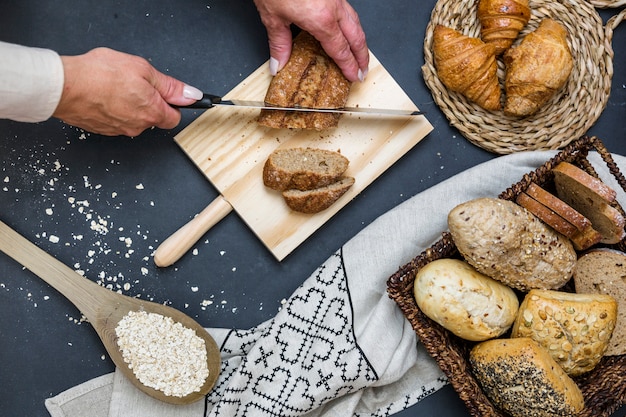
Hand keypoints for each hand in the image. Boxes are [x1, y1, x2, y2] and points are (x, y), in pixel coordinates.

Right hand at [53, 48, 201, 136]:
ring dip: (129, 104)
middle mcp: (137, 127)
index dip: (172, 103)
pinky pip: (115, 120)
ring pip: (133, 118)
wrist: (64, 86)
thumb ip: (169, 85)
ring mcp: (119, 130)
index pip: (174, 117)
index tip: (166, 94)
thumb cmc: (100, 75)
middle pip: (153, 118)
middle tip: (134, 83)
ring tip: (115, 85)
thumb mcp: (143, 70)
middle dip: (148, 102)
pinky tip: (103, 93)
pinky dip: (113, 108)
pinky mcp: (102, 130)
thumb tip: (190, 95)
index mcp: (152, 113)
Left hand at [253, 0, 368, 82]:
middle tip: (363, 70)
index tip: (353, 76)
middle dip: (362, 56)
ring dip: (360, 39)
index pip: (340, 49)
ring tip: (359, 52)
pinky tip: (346, 27)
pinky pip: (347, 10)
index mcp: (321, 19)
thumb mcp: (272, 16)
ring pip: (355, 21)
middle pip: (356, 36)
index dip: (348, 66)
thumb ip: (279, 42)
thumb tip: (279, 62)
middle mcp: (333, 7)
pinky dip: (351, 23)